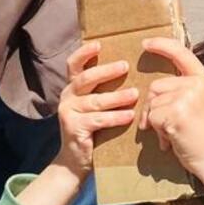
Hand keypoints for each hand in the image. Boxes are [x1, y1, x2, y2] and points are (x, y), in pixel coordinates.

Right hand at [52, 44, 139, 177]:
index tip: (99, 44)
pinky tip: (129, 116)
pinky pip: (97, 120)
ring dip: (117, 97)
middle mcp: (67, 96)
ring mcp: (68, 112)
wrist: (76, 160)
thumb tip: (129, 69)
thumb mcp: (94, 106)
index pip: (73, 64)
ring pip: (95, 100)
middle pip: (85, 78)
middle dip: (106, 71)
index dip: (84, 53)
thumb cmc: (92, 128)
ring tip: (135, 94)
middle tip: (125, 66)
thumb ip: (103, 89)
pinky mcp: (74, 128)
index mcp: (73, 87)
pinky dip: (115, 117)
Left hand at [138, 38, 203, 193]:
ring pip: (152, 104)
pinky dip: (158, 133)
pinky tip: (172, 141)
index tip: (146, 43)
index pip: (181, 53)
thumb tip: (155, 92)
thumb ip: (186, 91)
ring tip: (175, 135)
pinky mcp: (177, 113)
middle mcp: (196, 84)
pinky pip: (153, 118)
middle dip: (154, 107)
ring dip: (156, 123)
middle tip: (168, 127)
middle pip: (156, 86)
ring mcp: (187, 97)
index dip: (161, 45)